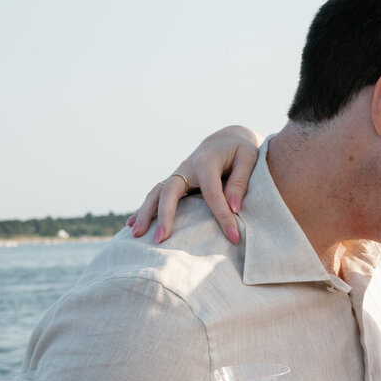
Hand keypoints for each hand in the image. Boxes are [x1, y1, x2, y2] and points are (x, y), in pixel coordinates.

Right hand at [128, 125, 261, 245]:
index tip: (234, 237)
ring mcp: (178, 174)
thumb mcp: (249, 159)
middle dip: (164, 215)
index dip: (223, 217)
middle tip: (160, 239)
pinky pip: (156, 196)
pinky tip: (132, 225)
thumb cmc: (240, 151)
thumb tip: (233, 208)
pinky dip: (145, 210)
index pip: (212, 194)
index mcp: (207, 162)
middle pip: (169, 191)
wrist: (226, 141)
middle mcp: (187, 167)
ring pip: (156, 193)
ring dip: (145, 213)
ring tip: (135, 234)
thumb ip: (241, 182)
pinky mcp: (175, 182)